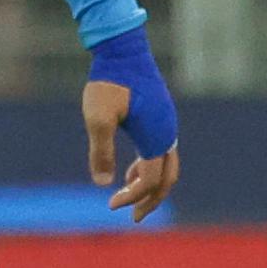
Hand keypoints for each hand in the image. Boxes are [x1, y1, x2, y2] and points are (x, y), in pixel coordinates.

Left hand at [84, 78, 179, 222]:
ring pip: (168, 165)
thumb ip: (101, 152)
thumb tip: (103, 184)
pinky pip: (163, 151)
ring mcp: (167, 124)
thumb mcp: (98, 119)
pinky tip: (130, 168)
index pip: (150, 181)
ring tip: (129, 196)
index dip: (132, 197)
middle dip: (151, 200)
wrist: (123, 49)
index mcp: (156, 137)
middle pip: (167, 179)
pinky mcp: (162, 117)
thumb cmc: (108, 82)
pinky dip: (150, 167)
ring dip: (151, 185)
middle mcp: (167, 133)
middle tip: (134, 217)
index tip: (110, 204)